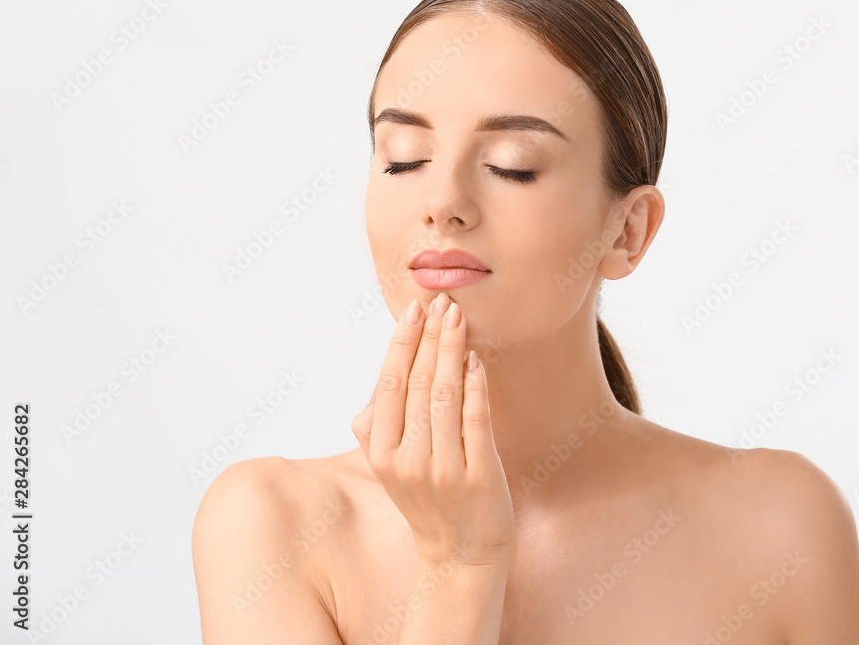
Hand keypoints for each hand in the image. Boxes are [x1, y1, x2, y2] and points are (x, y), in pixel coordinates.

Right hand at [352, 292, 515, 567]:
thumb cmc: (428, 500)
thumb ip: (381, 423)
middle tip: (442, 302)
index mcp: (381, 453)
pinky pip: (475, 422)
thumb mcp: (391, 466)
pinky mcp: (478, 478)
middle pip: (417, 384)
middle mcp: (407, 461)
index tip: (413, 309)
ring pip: (444, 397)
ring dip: (451, 351)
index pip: (389, 385)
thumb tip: (389, 370)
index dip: (401, 343)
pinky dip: (475, 387)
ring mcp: (443, 471)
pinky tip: (476, 360)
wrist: (460, 557)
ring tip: (459, 318)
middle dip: (430, 337)